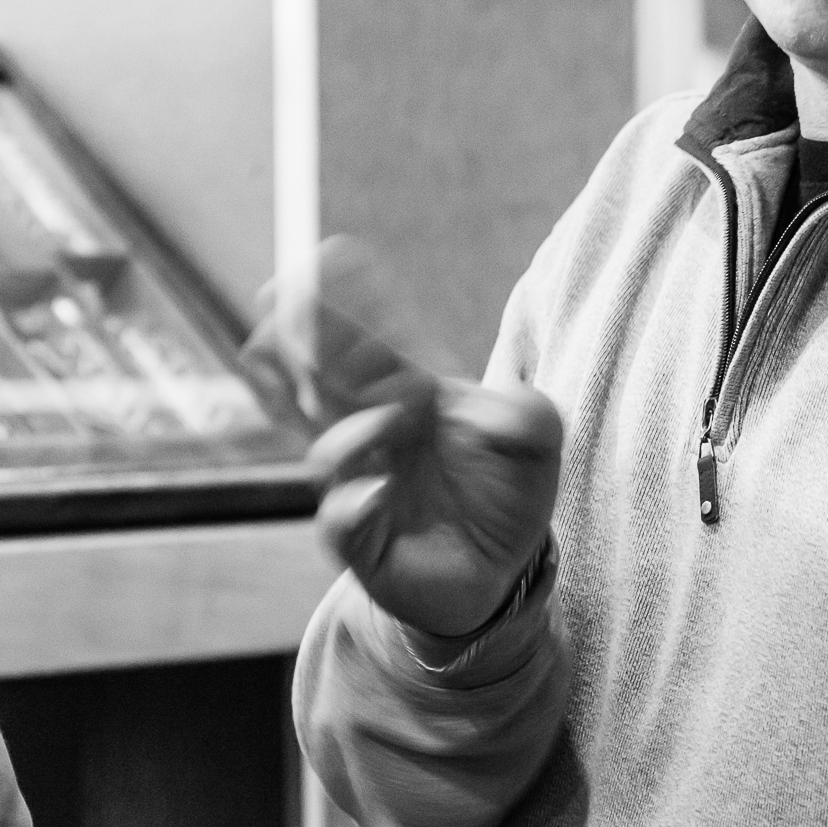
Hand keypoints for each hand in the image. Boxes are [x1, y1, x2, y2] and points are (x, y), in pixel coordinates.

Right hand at [246, 239, 561, 639]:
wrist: (499, 573)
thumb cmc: (508, 490)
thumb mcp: (537, 440)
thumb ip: (527, 412)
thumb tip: (479, 412)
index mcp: (409, 393)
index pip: (370, 337)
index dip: (349, 296)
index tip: (328, 253)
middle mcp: (373, 431)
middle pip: (325, 379)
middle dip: (305, 341)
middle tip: (290, 307)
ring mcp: (359, 483)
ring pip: (323, 448)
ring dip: (347, 432)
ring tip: (387, 423)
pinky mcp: (358, 540)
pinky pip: (336, 520)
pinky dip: (349, 506)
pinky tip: (374, 497)